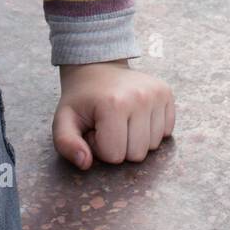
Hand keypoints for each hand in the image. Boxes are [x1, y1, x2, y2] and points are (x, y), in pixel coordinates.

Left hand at [53, 61, 174, 168]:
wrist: (97, 67)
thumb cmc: (81, 99)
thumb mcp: (63, 120)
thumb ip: (66, 144)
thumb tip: (84, 163)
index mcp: (114, 104)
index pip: (114, 156)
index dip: (100, 147)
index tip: (94, 128)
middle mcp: (140, 97)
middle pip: (137, 155)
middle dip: (119, 146)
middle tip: (107, 125)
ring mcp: (157, 94)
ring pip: (153, 146)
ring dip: (135, 139)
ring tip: (120, 120)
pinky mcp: (166, 93)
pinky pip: (166, 132)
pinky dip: (150, 130)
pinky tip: (136, 115)